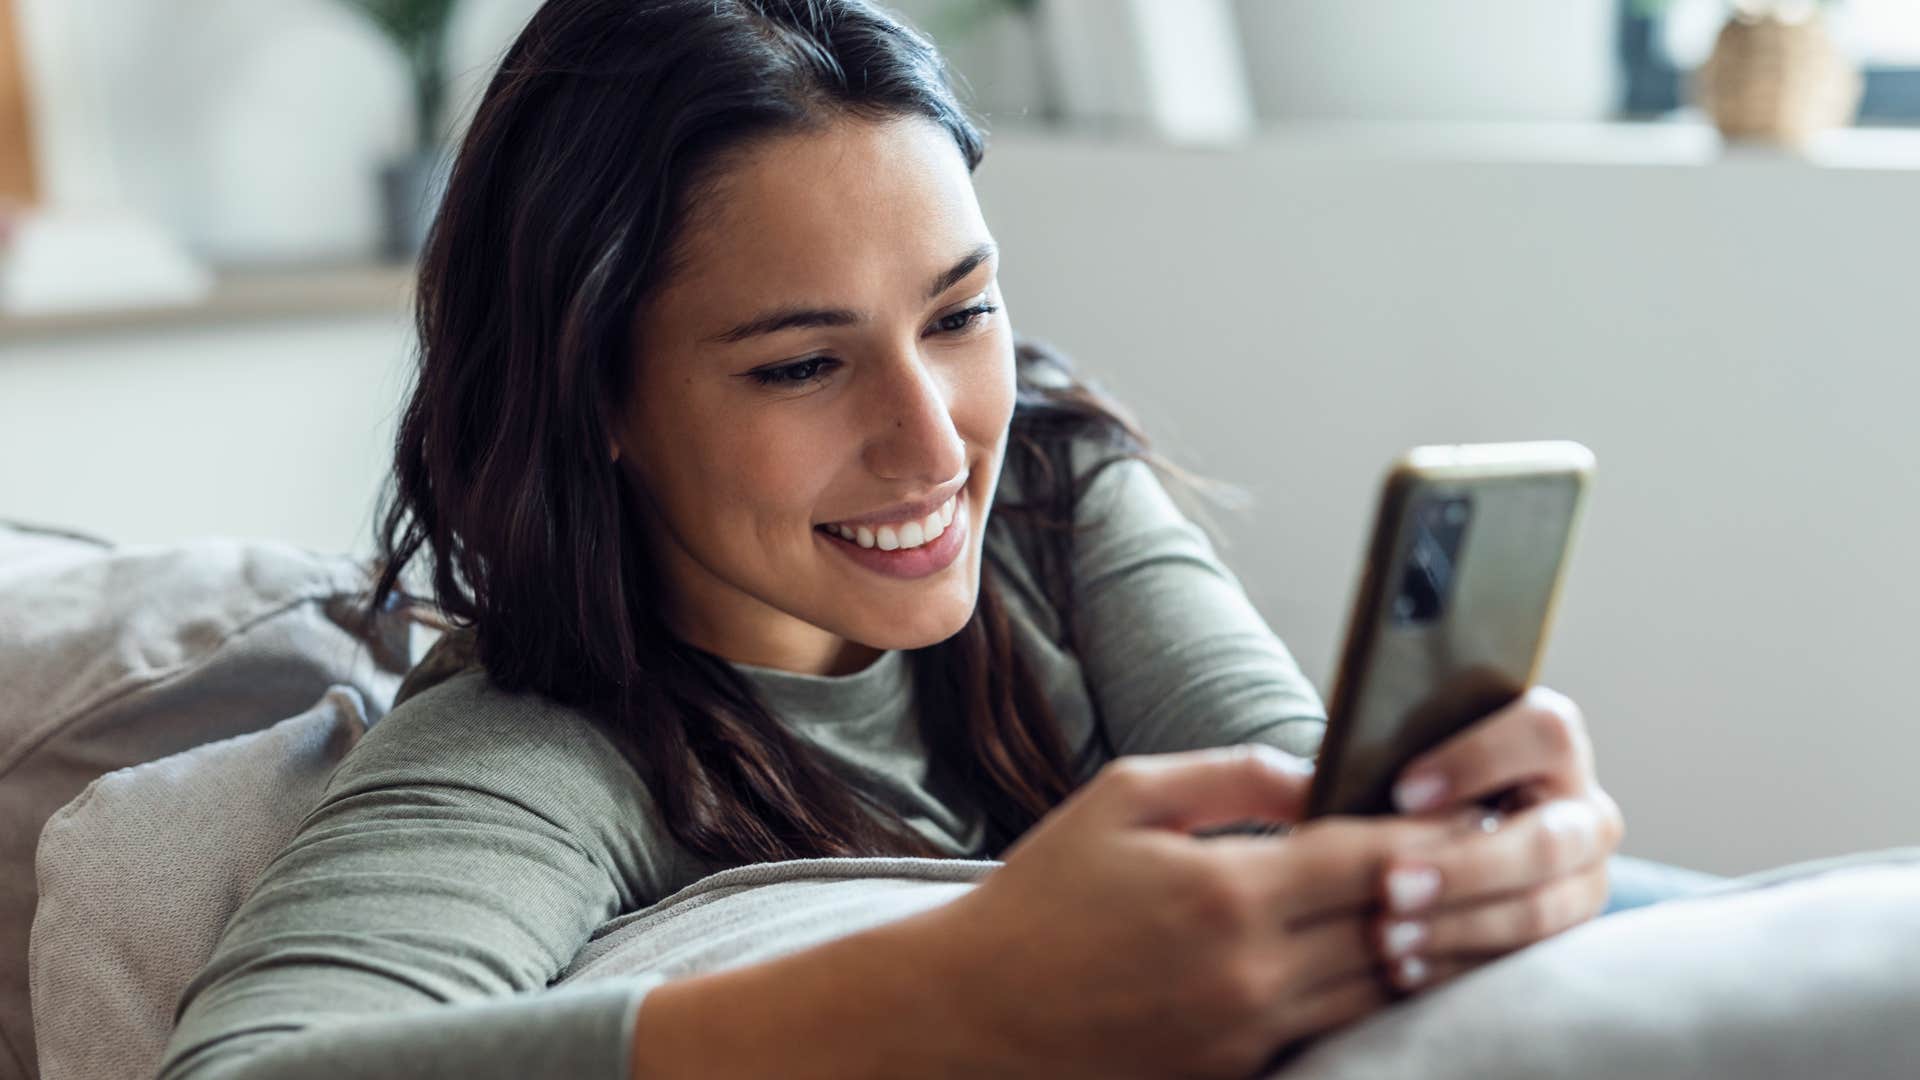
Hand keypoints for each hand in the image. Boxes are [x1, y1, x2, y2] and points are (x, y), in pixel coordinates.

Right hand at [924, 744, 1465, 1079]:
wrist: (974, 1011)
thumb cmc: (1044, 894)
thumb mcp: (1123, 798)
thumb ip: (1232, 775)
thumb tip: (1319, 774)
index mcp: (1226, 893)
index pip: (1371, 861)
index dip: (1438, 837)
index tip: (1483, 813)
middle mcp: (1250, 974)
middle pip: (1394, 931)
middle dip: (1455, 891)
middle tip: (1502, 856)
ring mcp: (1247, 1036)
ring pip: (1379, 992)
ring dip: (1430, 950)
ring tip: (1470, 907)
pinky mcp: (1235, 1075)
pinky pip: (1335, 1032)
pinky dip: (1374, 997)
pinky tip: (1394, 963)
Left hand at [1371, 685, 1624, 993]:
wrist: (1421, 834)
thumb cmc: (1400, 779)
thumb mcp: (1390, 752)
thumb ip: (1367, 749)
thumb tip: (1301, 784)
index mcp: (1549, 739)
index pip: (1544, 731)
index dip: (1478, 760)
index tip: (1403, 791)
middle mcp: (1581, 809)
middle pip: (1551, 839)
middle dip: (1468, 866)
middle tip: (1390, 884)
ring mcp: (1582, 880)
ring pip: (1546, 910)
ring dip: (1463, 926)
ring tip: (1385, 938)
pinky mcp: (1558, 938)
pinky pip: (1525, 962)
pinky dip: (1459, 965)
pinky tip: (1400, 971)